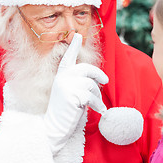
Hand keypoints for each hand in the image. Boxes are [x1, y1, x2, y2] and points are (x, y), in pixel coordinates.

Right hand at [44, 33, 107, 154]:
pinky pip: (91, 96)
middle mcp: (62, 78)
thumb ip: (79, 82)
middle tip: (106, 81)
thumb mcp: (71, 92)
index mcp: (61, 75)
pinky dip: (98, 104)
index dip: (73, 46)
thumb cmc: (67, 111)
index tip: (77, 35)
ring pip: (91, 84)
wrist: (56, 127)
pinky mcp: (71, 94)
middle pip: (86, 69)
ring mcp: (66, 85)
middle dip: (98, 74)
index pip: (68, 58)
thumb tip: (96, 78)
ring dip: (97, 96)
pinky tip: (100, 111)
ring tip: (97, 105)